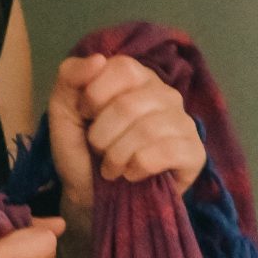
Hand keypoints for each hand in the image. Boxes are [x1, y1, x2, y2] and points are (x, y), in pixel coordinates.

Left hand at [47, 53, 206, 227]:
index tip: (85, 116)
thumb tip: (98, 59)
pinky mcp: (194, 153)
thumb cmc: (81, 152)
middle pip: (130, 104)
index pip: (123, 68)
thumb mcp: (63, 111)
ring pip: (147, 130)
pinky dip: (139, 167)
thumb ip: (70, 78)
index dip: (96, 95)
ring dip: (117, 155)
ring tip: (111, 168)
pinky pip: (167, 152)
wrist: (91, 198)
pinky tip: (132, 174)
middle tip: (98, 151)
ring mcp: (183, 123)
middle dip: (102, 135)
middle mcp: (165, 95)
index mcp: (137, 78)